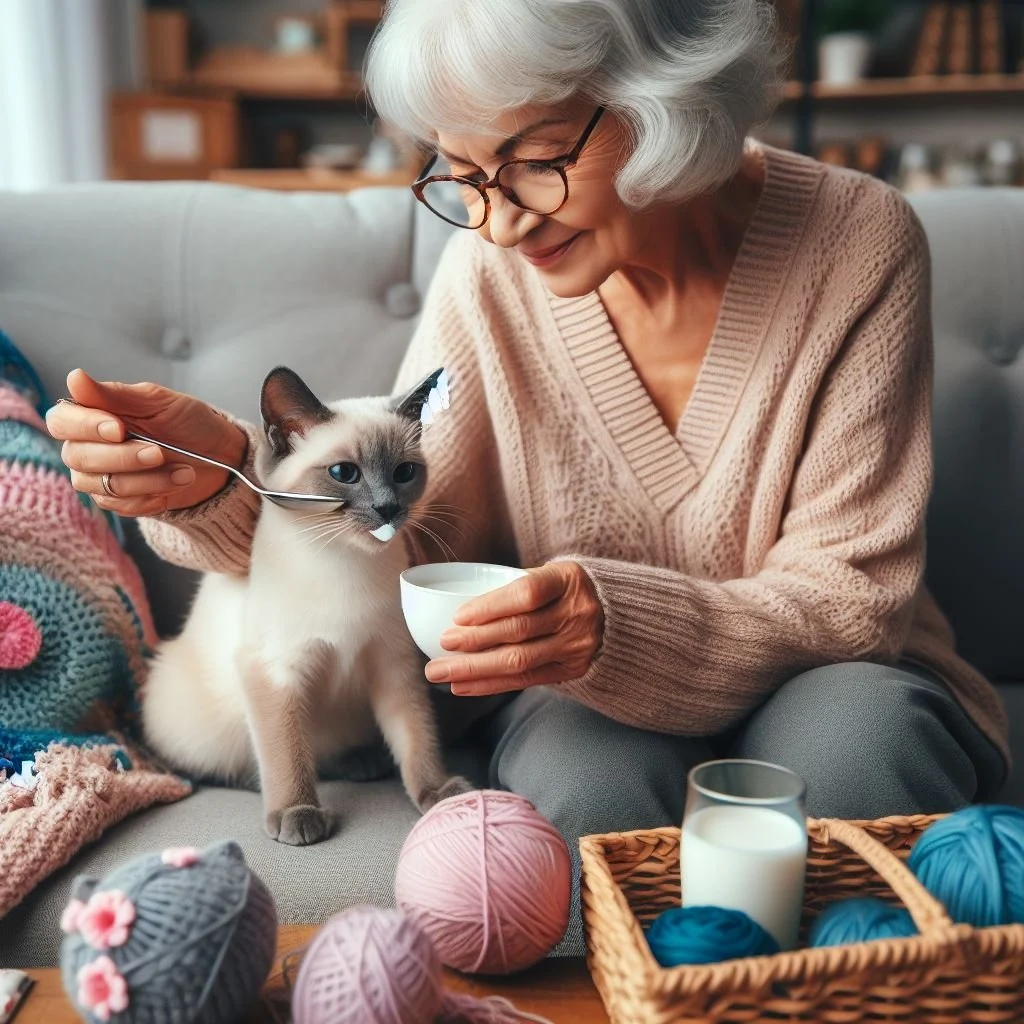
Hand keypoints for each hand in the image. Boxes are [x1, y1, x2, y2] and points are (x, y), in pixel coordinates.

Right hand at [45, 368, 247, 516]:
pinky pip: (122, 505)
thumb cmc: (188, 423)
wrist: (218, 458)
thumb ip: (116, 394)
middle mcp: (86, 447)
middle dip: (124, 457)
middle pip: (77, 457)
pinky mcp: (117, 501)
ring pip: (103, 485)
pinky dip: (154, 495)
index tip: (120, 428)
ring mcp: (98, 477)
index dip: (85, 426)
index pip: (62, 421)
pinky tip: (174, 484)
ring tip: (184, 470)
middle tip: (159, 452)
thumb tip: (75, 378)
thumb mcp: (158, 402)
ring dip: (149, 479)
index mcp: (91, 415)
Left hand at [425, 561, 603, 695]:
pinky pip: (526, 680)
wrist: (616, 612)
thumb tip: (458, 614)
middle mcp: (576, 613)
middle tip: (441, 645)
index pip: (526, 593)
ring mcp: (577, 645)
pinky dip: (491, 684)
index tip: (457, 617)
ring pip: (519, 661)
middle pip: (519, 631)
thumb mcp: (548, 574)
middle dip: (474, 641)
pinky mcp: (572, 669)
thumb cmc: (564, 589)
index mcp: (567, 580)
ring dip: (475, 668)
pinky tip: (464, 685)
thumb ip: (513, 588)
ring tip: (441, 671)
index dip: (490, 606)